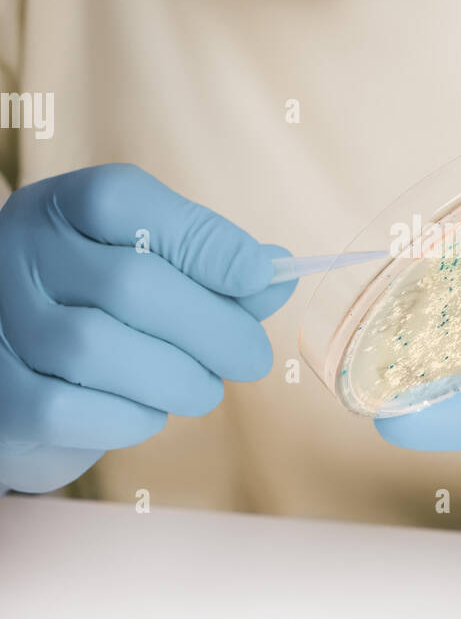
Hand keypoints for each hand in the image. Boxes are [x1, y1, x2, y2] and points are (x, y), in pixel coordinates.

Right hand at [0, 164, 294, 492]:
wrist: (18, 375)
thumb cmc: (100, 311)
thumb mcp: (148, 268)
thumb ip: (208, 267)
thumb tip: (276, 275)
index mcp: (60, 207)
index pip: (122, 201)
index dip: (201, 240)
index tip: (261, 276)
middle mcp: (16, 252)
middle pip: (128, 283)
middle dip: (212, 327)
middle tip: (252, 357)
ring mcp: (0, 322)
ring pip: (98, 349)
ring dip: (177, 378)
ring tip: (205, 389)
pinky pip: (71, 408)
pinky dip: (131, 417)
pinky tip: (150, 412)